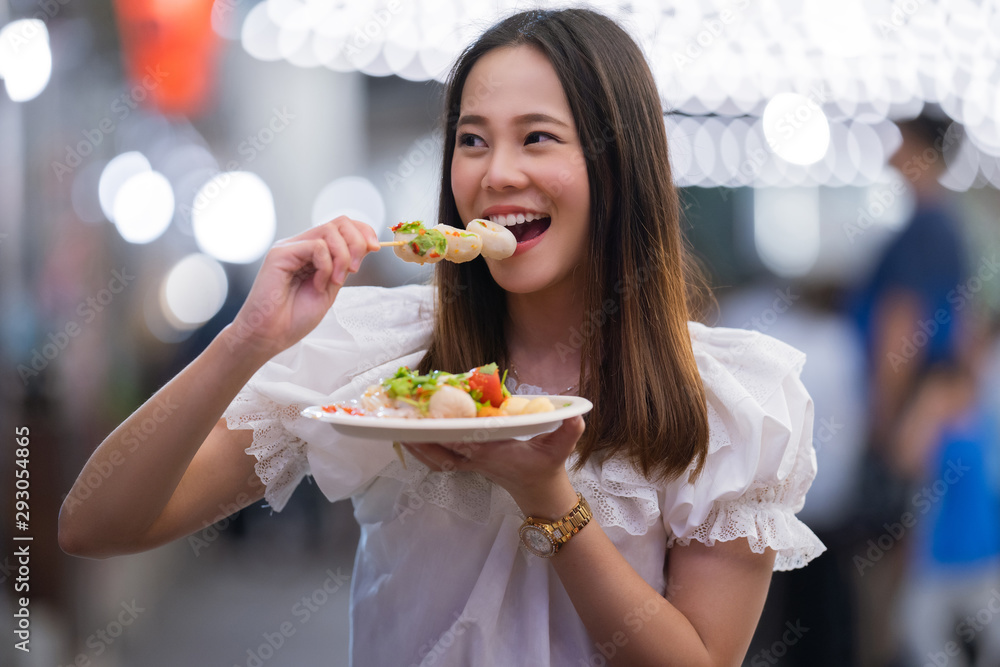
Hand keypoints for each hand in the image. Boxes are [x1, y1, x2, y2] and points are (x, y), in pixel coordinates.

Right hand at [224, 216, 379, 361]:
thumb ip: (343, 266)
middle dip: (357, 242)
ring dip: (343, 257)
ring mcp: (289, 247)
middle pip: (339, 222)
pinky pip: (316, 246)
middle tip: (356, 269)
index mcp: (312, 252)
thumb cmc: (295, 317)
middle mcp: (300, 245)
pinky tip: (318, 284)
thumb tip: (366, 245)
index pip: (341, 226)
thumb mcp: (330, 287)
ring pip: (330, 231)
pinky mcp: (280, 254)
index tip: (376, 248)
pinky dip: (325, 265)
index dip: (363, 231)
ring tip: (334, 281)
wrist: (270, 335)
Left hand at [401, 416, 585, 516]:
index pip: (464, 440)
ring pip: (435, 455)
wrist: (539, 493)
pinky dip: (423, 449)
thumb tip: (575, 418)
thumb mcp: (560, 449)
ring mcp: (468, 462)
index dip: (445, 429)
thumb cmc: (545, 467)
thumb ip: (568, 433)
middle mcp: (475, 458)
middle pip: (441, 447)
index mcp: (492, 453)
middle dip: (421, 434)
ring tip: (397, 426)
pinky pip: (438, 457)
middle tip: (401, 416)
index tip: (429, 416)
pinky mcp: (466, 462)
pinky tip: (412, 438)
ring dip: (416, 443)